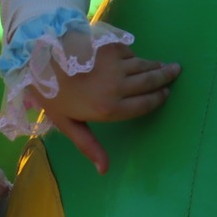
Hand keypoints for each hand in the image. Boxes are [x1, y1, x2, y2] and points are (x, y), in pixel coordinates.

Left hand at [36, 42, 179, 175]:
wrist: (40, 54)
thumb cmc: (52, 92)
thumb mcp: (67, 123)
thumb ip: (89, 145)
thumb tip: (105, 171)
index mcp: (109, 108)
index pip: (145, 104)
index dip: (158, 98)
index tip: (166, 93)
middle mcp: (119, 86)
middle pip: (150, 81)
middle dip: (165, 77)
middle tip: (175, 71)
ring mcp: (117, 64)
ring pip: (144, 65)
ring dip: (156, 65)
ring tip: (166, 65)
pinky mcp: (112, 46)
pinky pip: (130, 52)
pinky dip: (134, 55)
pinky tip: (135, 57)